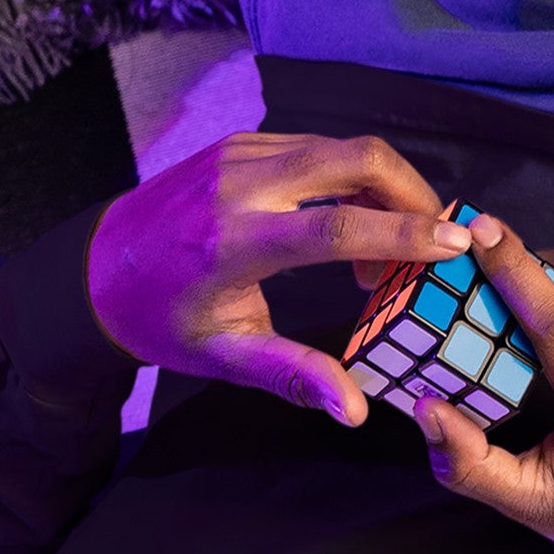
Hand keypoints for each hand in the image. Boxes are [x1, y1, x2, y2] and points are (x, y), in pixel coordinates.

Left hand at [87, 133, 471, 425]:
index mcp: (234, 242)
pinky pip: (314, 147)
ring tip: (382, 255)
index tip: (454, 244)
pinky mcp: (242, 142)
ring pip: (338, 148)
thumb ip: (293, 377)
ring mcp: (240, 153)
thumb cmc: (162, 321)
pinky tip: (348, 228)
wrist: (99, 270)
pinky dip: (347, 180)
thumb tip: (356, 410)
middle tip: (437, 237)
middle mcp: (239, 184)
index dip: (402, 232)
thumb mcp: (224, 357)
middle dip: (410, 192)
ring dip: (379, 191)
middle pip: (353, 158)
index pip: (336, 226)